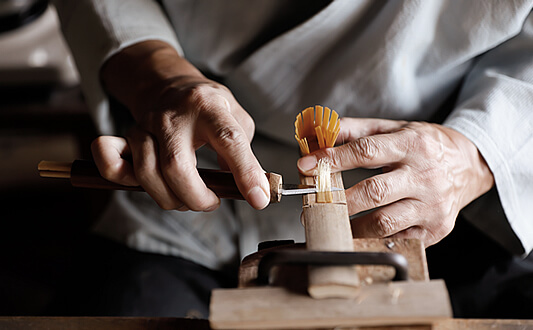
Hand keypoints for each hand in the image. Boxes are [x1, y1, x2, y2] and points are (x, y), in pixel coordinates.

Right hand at [91, 41, 269, 211]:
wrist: (169, 84)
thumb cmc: (208, 107)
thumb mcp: (237, 119)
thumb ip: (245, 152)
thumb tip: (251, 187)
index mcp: (209, 106)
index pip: (229, 140)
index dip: (245, 173)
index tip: (258, 199)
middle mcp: (174, 114)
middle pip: (177, 167)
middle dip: (197, 198)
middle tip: (211, 202)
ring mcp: (146, 124)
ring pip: (147, 173)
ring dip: (171, 199)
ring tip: (188, 197)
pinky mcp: (127, 135)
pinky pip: (110, 160)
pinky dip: (120, 178)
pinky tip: (147, 184)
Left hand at [297, 118, 493, 246]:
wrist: (469, 165)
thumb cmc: (426, 146)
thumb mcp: (395, 128)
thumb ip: (357, 130)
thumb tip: (321, 135)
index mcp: (413, 145)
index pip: (366, 152)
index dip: (333, 160)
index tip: (307, 166)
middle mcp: (425, 176)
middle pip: (373, 192)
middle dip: (336, 199)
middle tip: (313, 203)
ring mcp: (433, 205)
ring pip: (383, 222)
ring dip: (351, 225)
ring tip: (332, 222)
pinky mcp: (436, 229)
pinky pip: (397, 238)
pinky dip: (374, 238)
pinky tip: (361, 233)